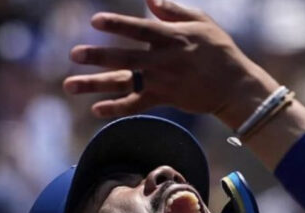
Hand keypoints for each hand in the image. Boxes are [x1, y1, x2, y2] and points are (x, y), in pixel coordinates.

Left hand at [63, 0, 275, 120]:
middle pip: (125, 58)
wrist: (236, 86)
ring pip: (124, 83)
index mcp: (171, 38)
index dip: (118, 25)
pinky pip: (136, 105)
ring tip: (69, 85)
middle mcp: (163, 60)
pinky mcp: (165, 98)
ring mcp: (162, 81)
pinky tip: (96, 109)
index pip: (140, 29)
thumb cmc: (219, 50)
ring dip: (95, 84)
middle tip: (73, 54)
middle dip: (98, 56)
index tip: (95, 22)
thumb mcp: (201, 22)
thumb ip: (173, 10)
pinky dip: (117, 108)